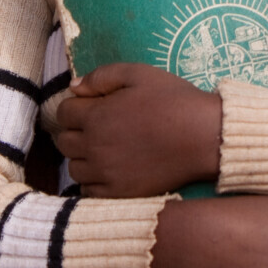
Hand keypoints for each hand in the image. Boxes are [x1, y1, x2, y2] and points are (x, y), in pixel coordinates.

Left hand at [55, 62, 221, 196]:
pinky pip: (88, 191)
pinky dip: (93, 181)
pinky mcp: (119, 193)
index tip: (91, 107)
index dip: (75, 107)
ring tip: (104, 149)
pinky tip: (109, 170)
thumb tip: (73, 87)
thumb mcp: (139, 74)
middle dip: (76, 131)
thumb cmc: (174, 100)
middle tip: (98, 127)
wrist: (204, 137)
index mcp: (96, 115)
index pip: (63, 113)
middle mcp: (95, 146)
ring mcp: (106, 172)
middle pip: (64, 141)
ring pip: (73, 168)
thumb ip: (102, 76)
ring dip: (82, 157)